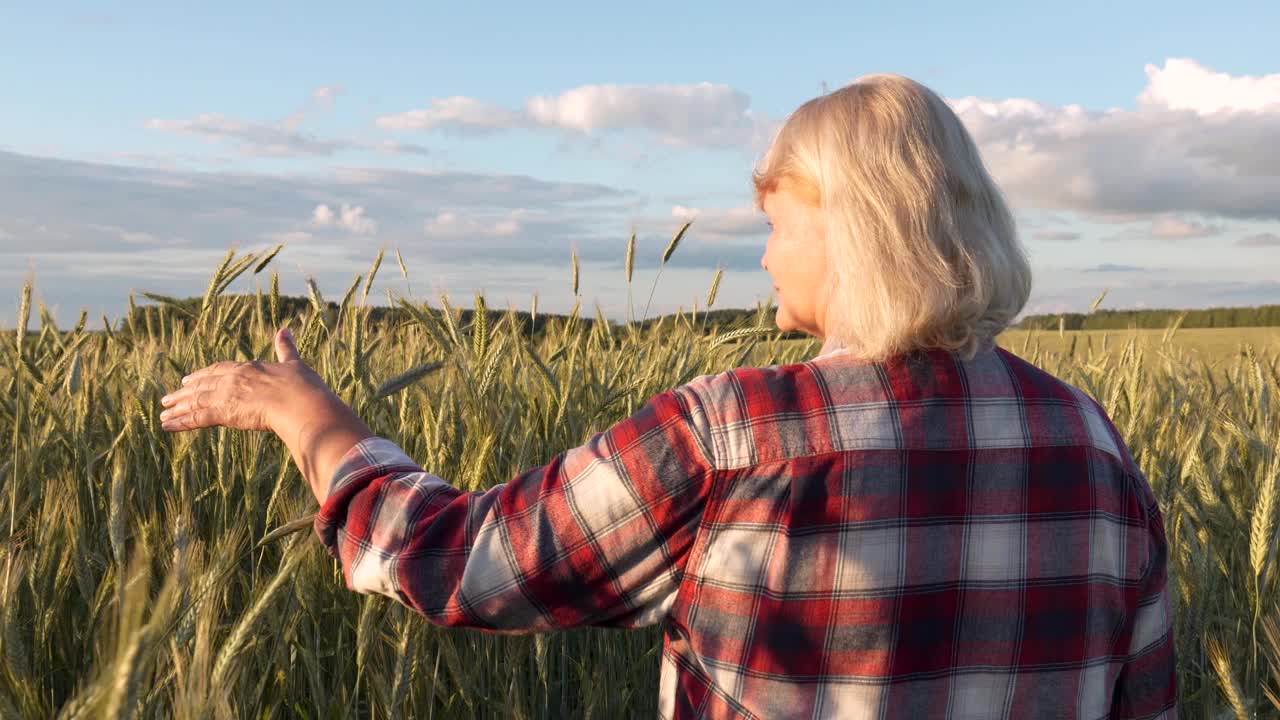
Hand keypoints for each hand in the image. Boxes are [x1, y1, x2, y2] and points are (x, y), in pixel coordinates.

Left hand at [159, 327, 332, 434]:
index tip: (192, 379)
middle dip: (185, 392)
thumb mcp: (294, 364)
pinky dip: (181, 422)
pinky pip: (196, 418)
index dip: (205, 375)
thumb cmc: (303, 388)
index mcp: (249, 368)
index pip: (220, 370)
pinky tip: (167, 426)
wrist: (302, 404)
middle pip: (202, 385)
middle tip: (170, 397)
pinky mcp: (224, 413)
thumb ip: (285, 349)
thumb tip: (285, 329)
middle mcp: (233, 380)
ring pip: (195, 401)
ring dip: (178, 407)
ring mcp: (227, 395)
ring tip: (163, 413)